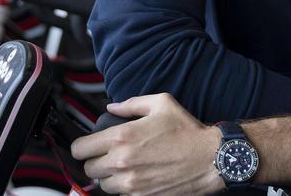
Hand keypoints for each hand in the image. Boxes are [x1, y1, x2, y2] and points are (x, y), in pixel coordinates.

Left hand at [70, 93, 222, 194]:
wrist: (210, 159)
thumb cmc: (187, 132)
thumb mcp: (160, 104)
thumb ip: (131, 104)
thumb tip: (112, 107)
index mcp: (122, 137)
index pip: (80, 149)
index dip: (83, 146)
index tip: (89, 145)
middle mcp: (122, 162)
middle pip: (88, 169)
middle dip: (95, 161)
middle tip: (108, 154)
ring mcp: (131, 183)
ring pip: (102, 185)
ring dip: (109, 176)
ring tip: (124, 166)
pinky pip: (121, 194)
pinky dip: (124, 187)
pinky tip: (137, 176)